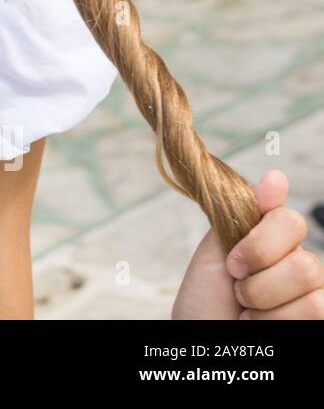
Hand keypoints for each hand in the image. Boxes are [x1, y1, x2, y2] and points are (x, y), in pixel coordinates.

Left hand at [173, 170, 323, 318]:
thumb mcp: (215, 252)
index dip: (259, 243)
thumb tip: (277, 176)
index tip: (232, 263)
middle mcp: (300, 265)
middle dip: (258, 280)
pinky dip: (277, 318)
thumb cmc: (205, 300)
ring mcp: (313, 293)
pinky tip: (262, 324)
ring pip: (309, 281)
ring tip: (248, 312)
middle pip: (303, 258)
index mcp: (273, 242)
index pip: (290, 220)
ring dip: (265, 301)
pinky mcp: (319, 317)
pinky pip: (316, 307)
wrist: (200, 334)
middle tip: (238, 291)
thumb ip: (243, 214)